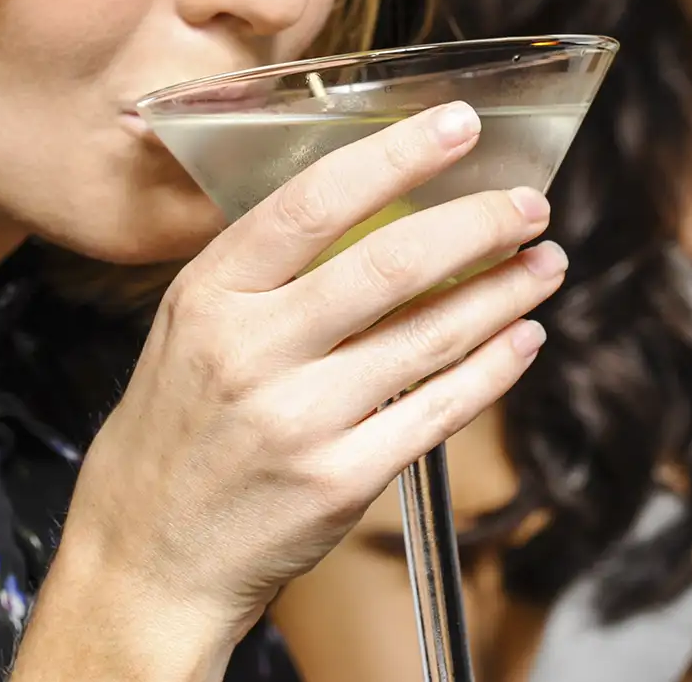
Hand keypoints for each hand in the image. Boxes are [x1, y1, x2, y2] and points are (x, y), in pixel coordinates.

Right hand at [35, 101, 564, 660]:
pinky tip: (522, 339)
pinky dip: (493, 368)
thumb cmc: (174, 434)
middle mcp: (250, 351)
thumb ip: (264, 272)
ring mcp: (298, 420)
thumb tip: (374, 203)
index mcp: (209, 295)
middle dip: (478, 224)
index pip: (314, 201)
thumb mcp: (187, 328)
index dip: (397, 156)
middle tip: (529, 203)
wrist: (146, 563)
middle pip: (390, 264)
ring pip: (429, 336)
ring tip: (545, 263)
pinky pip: (438, 411)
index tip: (459, 126)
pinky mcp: (339, 482)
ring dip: (503, 293)